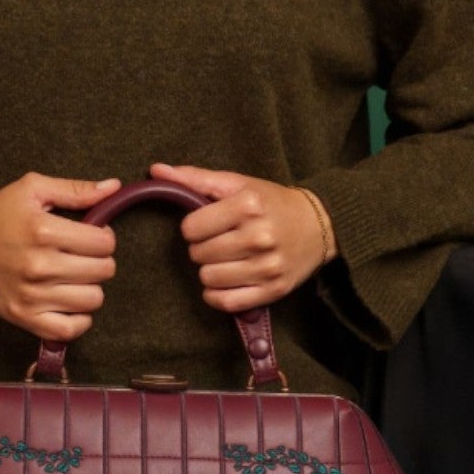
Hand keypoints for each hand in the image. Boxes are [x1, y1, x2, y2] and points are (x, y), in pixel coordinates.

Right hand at [0, 173, 120, 341]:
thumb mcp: (31, 189)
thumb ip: (75, 189)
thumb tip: (114, 187)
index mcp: (43, 230)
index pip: (104, 242)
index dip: (104, 236)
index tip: (91, 234)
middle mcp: (38, 266)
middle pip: (103, 271)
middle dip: (100, 259)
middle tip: (83, 254)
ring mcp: (31, 296)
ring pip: (93, 300)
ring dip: (90, 286)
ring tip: (75, 275)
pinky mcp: (24, 318)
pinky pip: (70, 330)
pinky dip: (79, 318)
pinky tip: (71, 301)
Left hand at [149, 162, 335, 313]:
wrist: (318, 225)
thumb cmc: (270, 202)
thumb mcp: (237, 183)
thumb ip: (194, 178)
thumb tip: (155, 171)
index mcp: (248, 205)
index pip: (191, 228)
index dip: (193, 227)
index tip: (207, 224)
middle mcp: (259, 236)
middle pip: (199, 254)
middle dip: (202, 248)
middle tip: (219, 241)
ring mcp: (267, 266)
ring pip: (209, 279)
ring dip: (210, 271)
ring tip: (225, 259)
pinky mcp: (273, 290)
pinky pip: (227, 302)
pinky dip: (217, 295)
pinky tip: (224, 282)